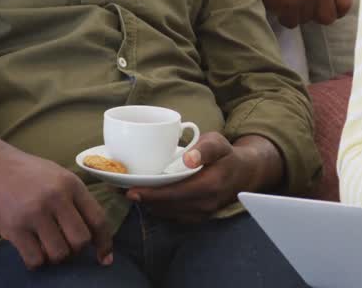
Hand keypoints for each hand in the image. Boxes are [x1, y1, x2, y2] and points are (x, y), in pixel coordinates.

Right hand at [0, 140, 112, 269]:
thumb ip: (76, 199)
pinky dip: (36, 262)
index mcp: (72, 185)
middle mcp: (56, 198)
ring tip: (47, 248)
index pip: (98, 219)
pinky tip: (32, 253)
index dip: (104, 242)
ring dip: (56, 257)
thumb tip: (93, 230)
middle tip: (65, 246)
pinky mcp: (14, 227)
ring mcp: (34, 213)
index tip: (105, 258)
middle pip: (81, 240)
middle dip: (76, 250)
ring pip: (59, 253)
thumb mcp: (59, 176)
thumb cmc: (27, 173)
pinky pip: (34, 258)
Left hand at [126, 133, 281, 222]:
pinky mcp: (196, 218)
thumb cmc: (226, 155)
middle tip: (117, 188)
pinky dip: (156, 206)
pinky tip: (145, 197)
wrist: (244, 175)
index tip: (128, 190)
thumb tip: (189, 159)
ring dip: (146, 203)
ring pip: (165, 212)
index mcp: (209, 186)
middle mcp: (204, 205)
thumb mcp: (218, 143)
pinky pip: (171, 214)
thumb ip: (205, 149)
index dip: (149, 194)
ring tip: (126, 191)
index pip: (172, 194)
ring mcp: (200, 214)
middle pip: (164, 205)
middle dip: (141, 198)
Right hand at [237, 0, 352, 27]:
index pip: (345, 2)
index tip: (324, 10)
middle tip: (300, 7)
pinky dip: (283, 17)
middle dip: (314, 15)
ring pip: (307, 20)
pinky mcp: (290, 4)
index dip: (335, 10)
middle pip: (328, 17)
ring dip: (296, 14)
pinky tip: (276, 3)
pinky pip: (291, 22)